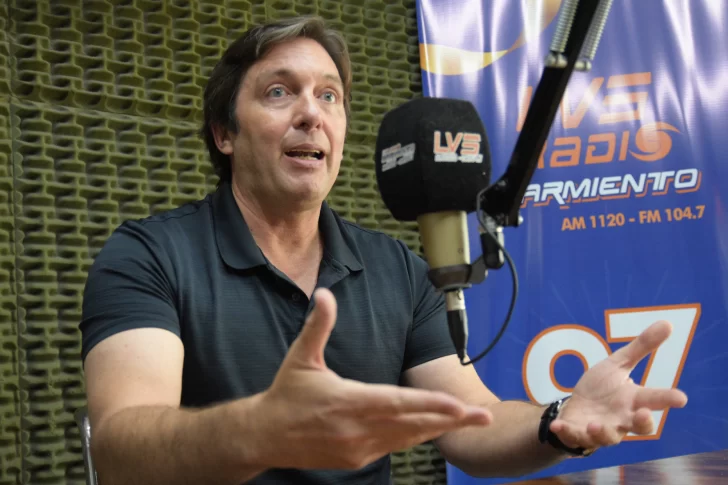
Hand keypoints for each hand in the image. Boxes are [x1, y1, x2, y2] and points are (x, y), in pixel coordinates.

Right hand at [255, 288, 491, 470]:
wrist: (265, 436)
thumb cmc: (286, 394)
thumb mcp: (301, 357)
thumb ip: (318, 325)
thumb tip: (325, 294)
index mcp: (348, 401)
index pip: (397, 403)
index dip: (430, 405)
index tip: (457, 404)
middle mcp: (357, 429)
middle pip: (412, 424)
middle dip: (450, 420)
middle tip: (482, 418)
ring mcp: (359, 448)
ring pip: (407, 438)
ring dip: (438, 429)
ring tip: (467, 422)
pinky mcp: (356, 458)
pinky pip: (394, 446)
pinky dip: (416, 438)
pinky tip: (432, 430)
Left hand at [550, 320, 687, 450]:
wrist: (575, 410)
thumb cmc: (602, 389)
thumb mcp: (618, 365)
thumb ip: (641, 347)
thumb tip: (668, 323)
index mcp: (633, 400)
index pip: (655, 400)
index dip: (668, 399)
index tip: (681, 397)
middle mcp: (621, 419)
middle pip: (638, 426)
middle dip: (642, 422)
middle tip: (644, 414)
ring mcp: (601, 430)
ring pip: (607, 437)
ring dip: (602, 432)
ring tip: (595, 425)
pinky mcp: (578, 435)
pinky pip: (574, 437)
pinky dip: (567, 432)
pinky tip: (559, 426)